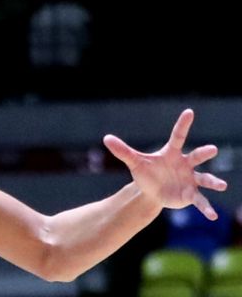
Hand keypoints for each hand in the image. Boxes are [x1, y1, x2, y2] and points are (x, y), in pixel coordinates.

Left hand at [103, 109, 227, 219]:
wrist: (151, 191)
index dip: (183, 124)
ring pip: (204, 178)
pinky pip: (200, 200)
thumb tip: (106, 138)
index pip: (178, 136)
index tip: (189, 112)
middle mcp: (185, 164)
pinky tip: (213, 216)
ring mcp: (190, 179)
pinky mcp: (190, 194)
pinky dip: (206, 208)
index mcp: (172, 153)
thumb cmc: (146, 173)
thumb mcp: (135, 162)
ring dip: (213, 182)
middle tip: (213, 149)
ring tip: (222, 185)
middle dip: (204, 153)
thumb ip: (123, 151)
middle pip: (196, 156)